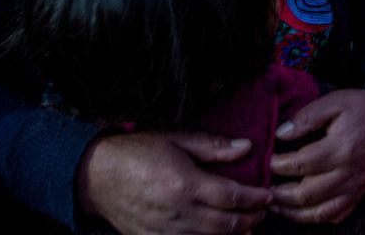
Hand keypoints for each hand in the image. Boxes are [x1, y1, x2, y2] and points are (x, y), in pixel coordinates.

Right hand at [77, 131, 270, 234]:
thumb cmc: (136, 153)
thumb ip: (213, 146)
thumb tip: (246, 147)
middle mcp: (178, 212)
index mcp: (185, 184)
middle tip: (264, 212)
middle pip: (227, 225)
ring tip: (249, 226)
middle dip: (251, 220)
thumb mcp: (176, 140)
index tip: (268, 195)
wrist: (96, 176)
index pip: (232, 197)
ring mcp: (166, 230)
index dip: (255, 198)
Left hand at [268, 89, 364, 223]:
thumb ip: (306, 117)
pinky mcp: (358, 195)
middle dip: (278, 194)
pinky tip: (299, 210)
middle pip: (305, 195)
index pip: (301, 164)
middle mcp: (348, 174)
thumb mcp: (336, 101)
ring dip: (291, 212)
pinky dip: (314, 218)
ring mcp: (354, 188)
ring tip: (273, 203)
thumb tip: (280, 134)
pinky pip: (334, 216)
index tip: (267, 160)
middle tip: (263, 187)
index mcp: (341, 148)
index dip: (278, 165)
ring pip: (318, 213)